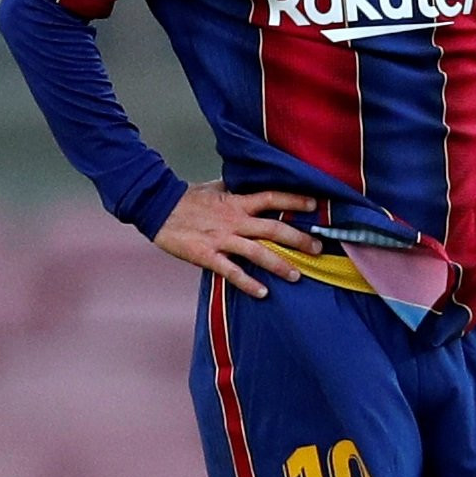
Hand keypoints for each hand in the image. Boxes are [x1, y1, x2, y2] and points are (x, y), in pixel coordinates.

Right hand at [152, 187, 317, 296]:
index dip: (294, 201)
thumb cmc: (187, 199)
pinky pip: (231, 271)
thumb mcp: (215, 189)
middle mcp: (234, 220)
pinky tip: (262, 293)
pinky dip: (247, 283)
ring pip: (257, 253)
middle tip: (318, 249)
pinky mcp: (207, 256)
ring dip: (279, 265)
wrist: (157, 208)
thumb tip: (252, 183)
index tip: (315, 206)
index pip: (272, 198)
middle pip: (273, 229)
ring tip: (296, 275)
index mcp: (237, 202)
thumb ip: (236, 190)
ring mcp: (222, 239)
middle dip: (298, 239)